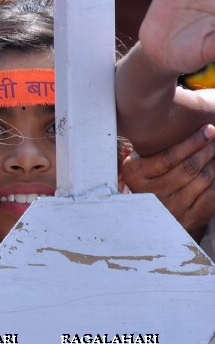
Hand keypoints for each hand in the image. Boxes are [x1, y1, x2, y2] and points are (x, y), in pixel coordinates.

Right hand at [120, 124, 214, 239]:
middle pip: (188, 168)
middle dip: (208, 150)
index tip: (208, 130)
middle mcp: (151, 194)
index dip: (192, 142)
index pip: (169, 157)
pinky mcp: (187, 220)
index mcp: (136, 175)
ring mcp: (170, 209)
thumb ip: (150, 148)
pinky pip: (211, 197)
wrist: (147, 213)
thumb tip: (175, 124)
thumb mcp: (139, 161)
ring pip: (202, 180)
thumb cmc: (147, 177)